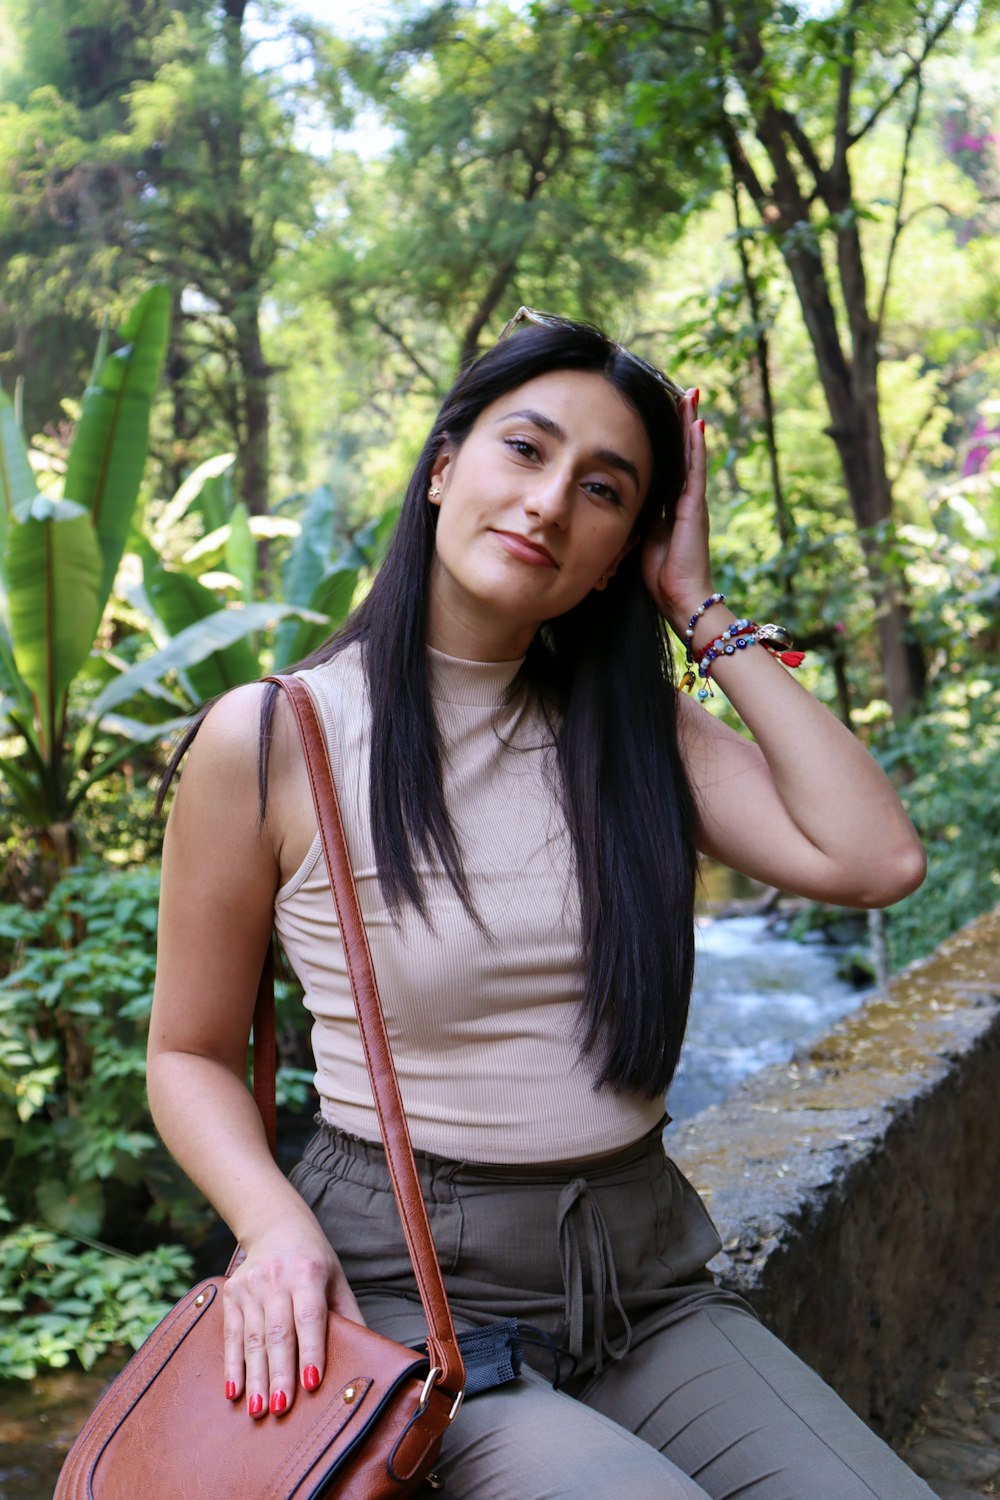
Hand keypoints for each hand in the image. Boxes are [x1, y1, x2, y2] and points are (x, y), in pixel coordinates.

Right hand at [222, 1216, 365, 1418]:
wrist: (276, 1225)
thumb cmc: (314, 1260)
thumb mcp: (336, 1279)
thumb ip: (348, 1316)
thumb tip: (367, 1355)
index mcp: (308, 1273)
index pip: (310, 1317)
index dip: (311, 1351)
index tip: (312, 1384)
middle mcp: (277, 1278)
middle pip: (279, 1333)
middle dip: (279, 1373)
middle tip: (281, 1408)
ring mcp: (251, 1286)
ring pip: (252, 1338)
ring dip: (255, 1377)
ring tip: (258, 1410)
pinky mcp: (232, 1293)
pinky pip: (231, 1334)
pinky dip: (232, 1364)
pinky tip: (235, 1390)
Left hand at [641, 388, 712, 632]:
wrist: (680, 599)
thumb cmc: (659, 577)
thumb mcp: (639, 539)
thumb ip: (633, 519)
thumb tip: (612, 503)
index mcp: (669, 506)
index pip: (666, 463)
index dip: (664, 439)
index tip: (660, 412)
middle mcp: (683, 499)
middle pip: (681, 452)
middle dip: (679, 423)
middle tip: (680, 391)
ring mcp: (692, 502)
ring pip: (690, 454)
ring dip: (689, 424)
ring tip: (689, 395)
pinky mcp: (695, 508)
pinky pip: (695, 470)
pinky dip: (695, 446)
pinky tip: (695, 423)